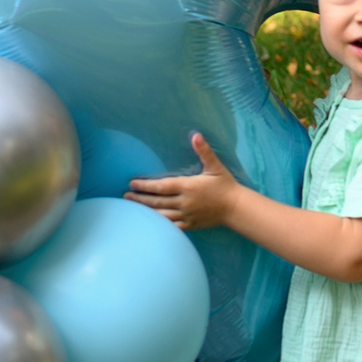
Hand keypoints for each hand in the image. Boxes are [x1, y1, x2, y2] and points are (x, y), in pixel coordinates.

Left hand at [125, 134, 240, 230]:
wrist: (236, 208)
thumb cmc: (225, 185)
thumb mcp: (215, 167)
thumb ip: (204, 151)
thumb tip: (196, 135)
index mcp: (188, 187)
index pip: (161, 186)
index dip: (145, 186)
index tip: (132, 183)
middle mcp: (184, 202)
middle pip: (157, 201)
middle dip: (140, 199)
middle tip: (125, 196)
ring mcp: (186, 215)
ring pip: (161, 215)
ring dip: (146, 212)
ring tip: (132, 209)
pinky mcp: (190, 225)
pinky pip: (171, 226)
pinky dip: (159, 225)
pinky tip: (149, 224)